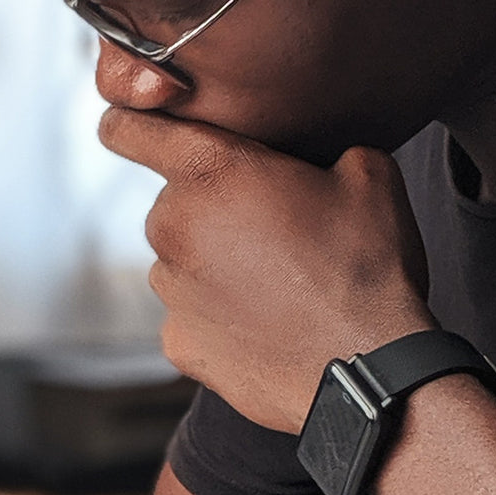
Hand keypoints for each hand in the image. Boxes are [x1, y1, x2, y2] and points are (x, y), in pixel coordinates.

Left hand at [99, 106, 435, 433]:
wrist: (368, 369)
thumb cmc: (367, 267)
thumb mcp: (369, 176)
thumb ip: (324, 146)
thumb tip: (322, 159)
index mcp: (209, 169)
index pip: (126, 129)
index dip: (130, 125)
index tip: (138, 131)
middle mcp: (172, 224)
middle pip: (174, 201)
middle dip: (212, 207)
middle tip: (273, 230)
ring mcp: (169, 288)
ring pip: (180, 260)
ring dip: (214, 264)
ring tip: (279, 284)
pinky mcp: (176, 340)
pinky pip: (190, 314)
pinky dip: (218, 316)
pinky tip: (267, 325)